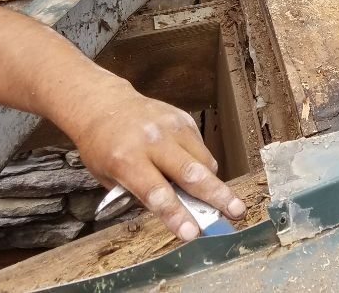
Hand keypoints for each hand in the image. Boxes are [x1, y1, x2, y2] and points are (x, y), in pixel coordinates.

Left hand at [62, 78, 245, 240]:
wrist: (104, 104)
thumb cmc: (102, 146)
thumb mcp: (108, 176)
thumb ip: (139, 193)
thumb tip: (174, 209)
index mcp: (127, 160)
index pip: (156, 193)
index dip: (176, 214)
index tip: (192, 233)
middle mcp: (153, 141)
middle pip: (192, 173)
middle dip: (217, 195)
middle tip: (235, 211)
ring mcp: (172, 127)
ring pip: (203, 161)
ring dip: (212, 183)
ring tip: (220, 199)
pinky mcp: (184, 119)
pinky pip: (201, 148)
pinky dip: (203, 165)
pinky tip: (196, 172)